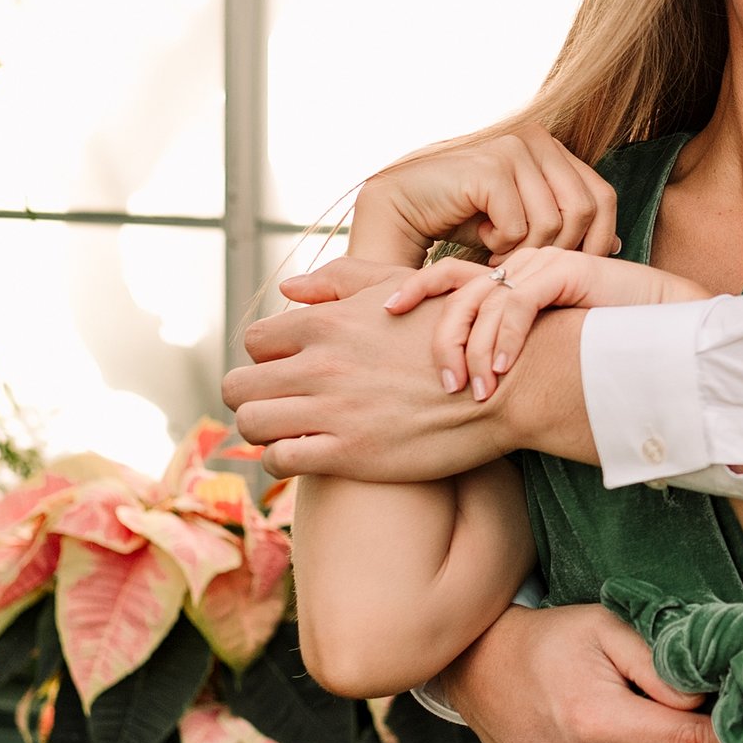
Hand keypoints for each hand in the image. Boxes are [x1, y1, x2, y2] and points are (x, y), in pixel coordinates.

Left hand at [229, 264, 499, 479]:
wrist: (504, 383)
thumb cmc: (456, 331)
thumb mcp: (401, 287)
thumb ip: (342, 282)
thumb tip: (289, 289)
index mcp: (326, 321)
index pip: (255, 341)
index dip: (268, 358)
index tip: (286, 371)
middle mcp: (320, 364)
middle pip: (238, 384)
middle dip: (253, 395)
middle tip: (277, 404)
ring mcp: (332, 410)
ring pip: (250, 423)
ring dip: (262, 429)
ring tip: (287, 431)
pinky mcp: (348, 454)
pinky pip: (279, 460)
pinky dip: (282, 460)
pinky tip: (306, 455)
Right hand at [347, 122, 620, 267]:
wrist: (404, 209)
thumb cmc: (466, 218)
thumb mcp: (527, 224)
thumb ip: (567, 227)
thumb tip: (617, 242)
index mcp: (554, 149)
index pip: (603, 197)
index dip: (596, 239)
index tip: (568, 269)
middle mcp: (539, 140)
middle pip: (583, 211)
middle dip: (557, 251)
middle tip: (524, 263)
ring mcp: (514, 148)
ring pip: (553, 222)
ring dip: (524, 252)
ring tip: (498, 252)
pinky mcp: (490, 166)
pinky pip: (519, 226)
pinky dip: (500, 245)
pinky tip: (481, 239)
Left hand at [380, 251, 713, 400]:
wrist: (666, 334)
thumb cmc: (603, 352)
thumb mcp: (538, 356)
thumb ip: (503, 358)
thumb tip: (460, 392)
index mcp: (507, 281)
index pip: (445, 277)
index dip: (409, 288)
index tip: (380, 311)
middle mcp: (519, 266)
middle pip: (454, 289)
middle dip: (440, 336)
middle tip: (442, 382)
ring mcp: (542, 265)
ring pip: (482, 300)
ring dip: (475, 350)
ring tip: (475, 391)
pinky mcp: (565, 270)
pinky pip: (518, 303)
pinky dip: (505, 339)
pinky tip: (503, 371)